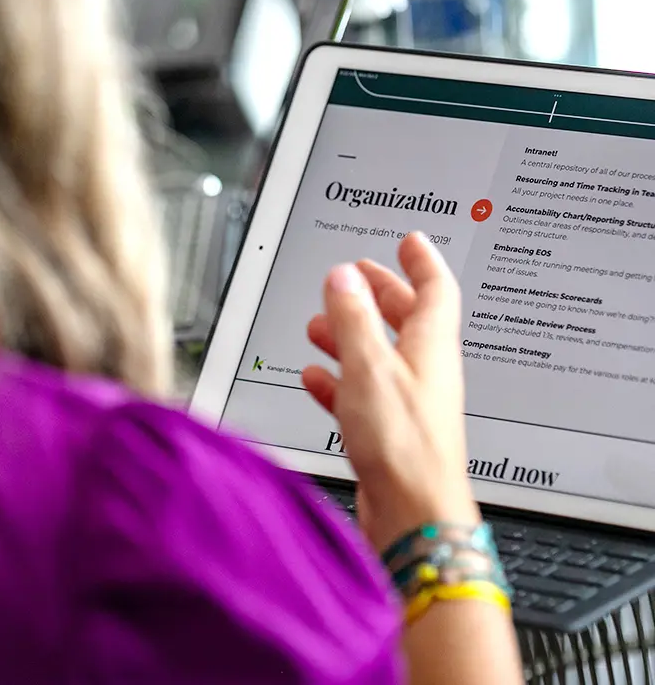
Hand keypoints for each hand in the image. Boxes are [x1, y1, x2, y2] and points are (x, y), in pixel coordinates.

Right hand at [302, 232, 479, 552]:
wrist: (414, 513)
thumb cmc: (406, 445)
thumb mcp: (371, 366)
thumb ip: (354, 318)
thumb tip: (343, 278)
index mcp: (431, 345)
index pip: (436, 287)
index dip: (422, 260)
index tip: (410, 241)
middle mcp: (424, 370)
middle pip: (406, 317)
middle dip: (379, 292)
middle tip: (358, 275)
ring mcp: (407, 400)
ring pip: (379, 354)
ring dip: (351, 335)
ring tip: (322, 324)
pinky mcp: (389, 429)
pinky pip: (362, 392)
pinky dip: (339, 378)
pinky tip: (317, 378)